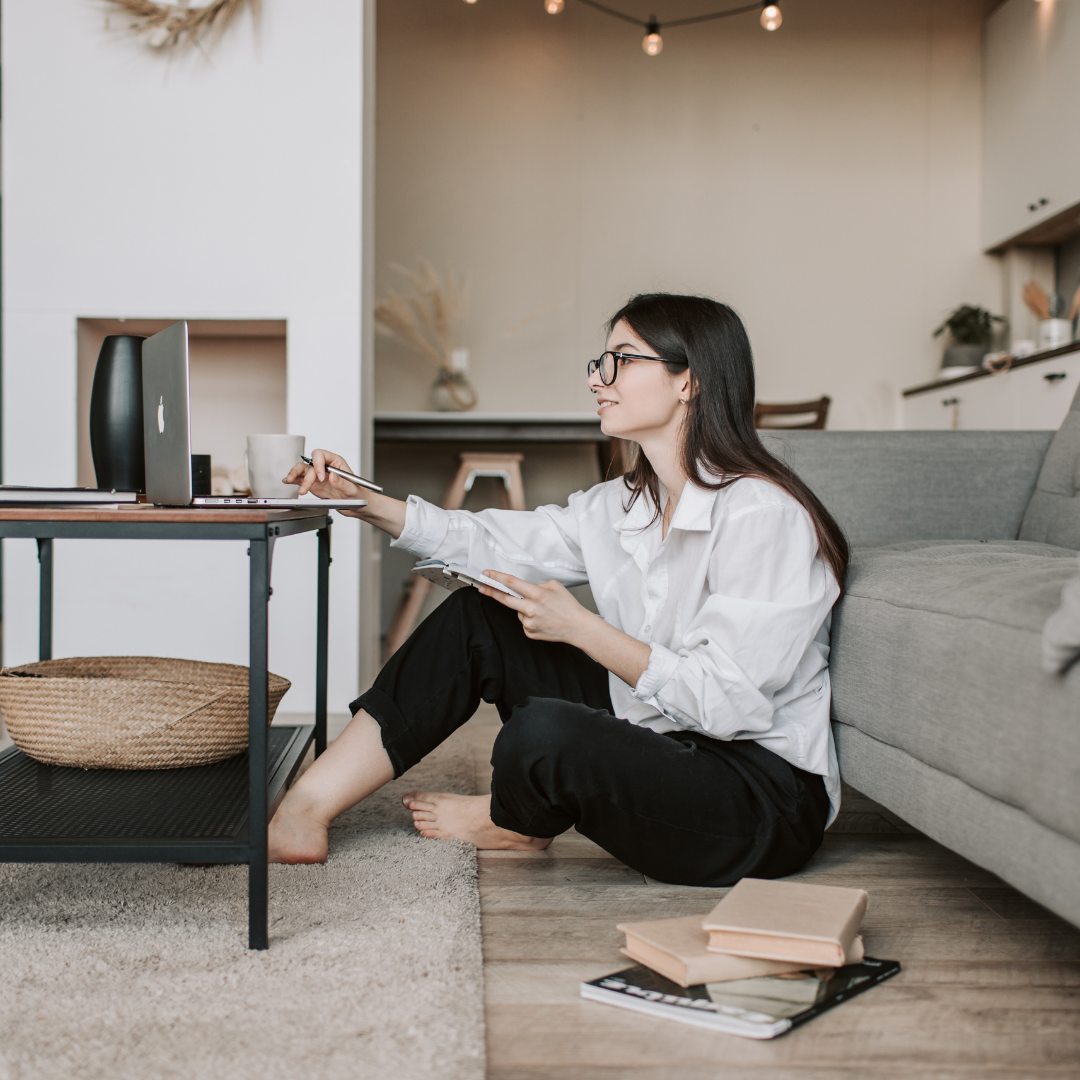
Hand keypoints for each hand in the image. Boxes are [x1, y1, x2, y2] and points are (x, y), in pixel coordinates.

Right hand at [284, 449, 407, 533]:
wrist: (358, 506)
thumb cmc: (359, 494)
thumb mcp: (353, 490)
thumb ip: (343, 483)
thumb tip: (332, 476)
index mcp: (336, 462)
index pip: (321, 455)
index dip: (318, 464)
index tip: (321, 478)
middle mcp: (326, 467)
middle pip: (309, 464)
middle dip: (306, 475)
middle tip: (306, 488)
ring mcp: (319, 476)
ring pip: (303, 471)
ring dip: (295, 475)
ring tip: (289, 481)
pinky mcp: (314, 485)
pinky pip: (301, 480)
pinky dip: (294, 480)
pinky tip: (288, 481)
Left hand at [478, 570, 595, 645]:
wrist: (577, 627)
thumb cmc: (568, 606)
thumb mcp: (555, 586)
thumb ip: (537, 585)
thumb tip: (524, 588)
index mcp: (536, 594)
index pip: (511, 583)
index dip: (496, 577)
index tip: (487, 574)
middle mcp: (530, 608)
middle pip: (504, 598)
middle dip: (491, 591)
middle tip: (482, 587)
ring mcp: (528, 622)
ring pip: (517, 611)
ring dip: (523, 608)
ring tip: (542, 610)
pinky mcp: (529, 632)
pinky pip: (523, 622)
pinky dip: (529, 618)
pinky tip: (542, 619)